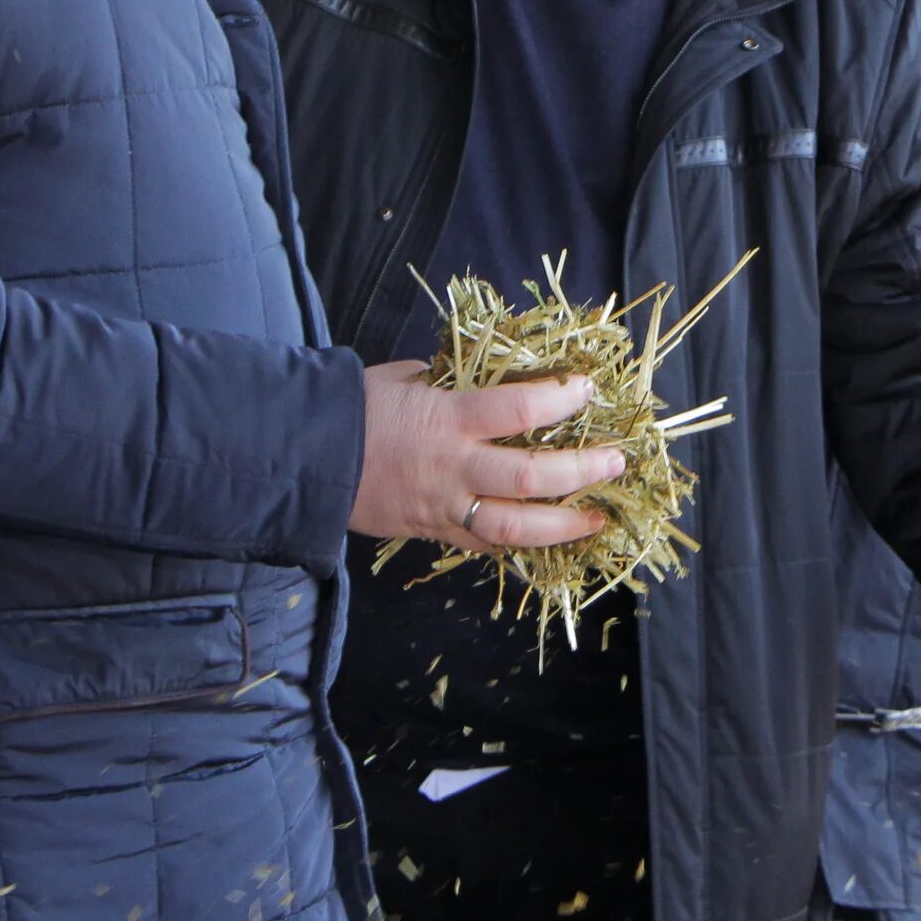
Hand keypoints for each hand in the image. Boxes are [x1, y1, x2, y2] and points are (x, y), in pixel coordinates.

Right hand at [353, 363, 621, 551]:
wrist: (305, 460)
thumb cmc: (354, 408)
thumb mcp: (405, 377)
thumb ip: (449, 381)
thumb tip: (481, 375)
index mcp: (449, 419)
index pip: (519, 410)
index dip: (561, 400)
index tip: (588, 389)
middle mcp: (455, 467)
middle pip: (532, 476)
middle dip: (582, 470)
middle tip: (616, 461)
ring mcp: (446, 506)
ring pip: (516, 528)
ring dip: (565, 524)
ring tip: (598, 518)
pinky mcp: (434, 531)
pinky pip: (485, 545)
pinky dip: (519, 544)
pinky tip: (547, 539)